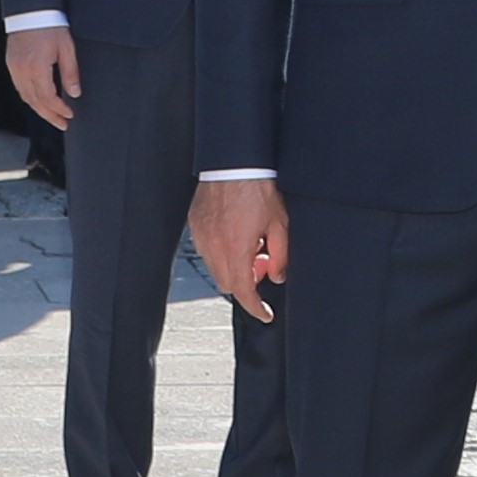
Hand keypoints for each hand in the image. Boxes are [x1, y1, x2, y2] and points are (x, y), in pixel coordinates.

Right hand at [6, 15, 77, 128]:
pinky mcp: (11, 65)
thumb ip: (70, 72)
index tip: (69, 115)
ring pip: (25, 97)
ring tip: (51, 116)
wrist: (30, 11)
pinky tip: (38, 101)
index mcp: (37, 67)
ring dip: (39, 109)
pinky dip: (29, 98)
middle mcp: (23, 70)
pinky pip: (19, 88)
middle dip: (49, 116)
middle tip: (61, 124)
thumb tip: (74, 92)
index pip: (48, 98)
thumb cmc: (49, 26)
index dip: (59, 110)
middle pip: (35, 102)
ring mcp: (14, 68)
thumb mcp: (67, 48)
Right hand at [187, 176, 285, 313]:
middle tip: (262, 266)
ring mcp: (201, 236)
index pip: (243, 291)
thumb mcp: (280, 224)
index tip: (265, 313)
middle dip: (246, 283)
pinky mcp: (195, 225)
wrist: (234, 163)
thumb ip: (280, 255)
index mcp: (236, 248)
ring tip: (250, 246)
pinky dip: (221, 253)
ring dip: (233, 267)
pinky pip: (206, 251)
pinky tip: (235, 236)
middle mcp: (214, 246)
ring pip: (215, 268)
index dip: (255, 307)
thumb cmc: (258, 189)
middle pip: (227, 284)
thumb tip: (277, 276)